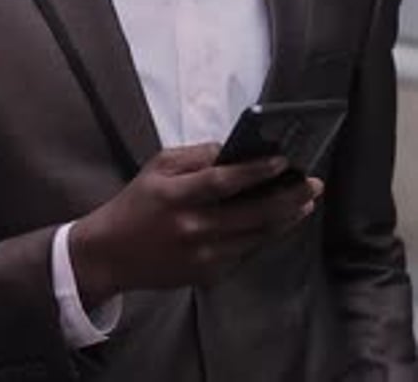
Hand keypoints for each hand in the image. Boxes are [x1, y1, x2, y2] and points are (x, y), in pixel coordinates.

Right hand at [69, 143, 322, 309]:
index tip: (285, 161)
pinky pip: (246, 252)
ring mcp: (202, 256)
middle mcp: (192, 228)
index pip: (223, 182)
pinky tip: (281, 221)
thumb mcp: (158, 166)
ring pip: (256, 236)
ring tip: (306, 201)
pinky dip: (266, 236)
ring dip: (286, 218)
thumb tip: (234, 150)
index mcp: (176, 196)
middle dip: (288, 197)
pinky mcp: (208, 275)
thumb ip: (196, 156)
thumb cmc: (136, 202)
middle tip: (313, 183)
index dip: (256, 171)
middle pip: (251, 214)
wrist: (111, 254)